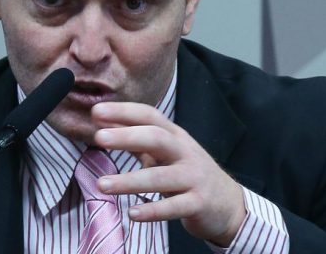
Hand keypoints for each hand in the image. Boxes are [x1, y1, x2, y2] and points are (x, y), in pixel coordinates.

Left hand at [90, 102, 246, 246]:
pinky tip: (133, 214)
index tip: (96, 112)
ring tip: (102, 185)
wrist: (228, 203)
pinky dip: (153, 211)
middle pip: (156, 138)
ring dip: (129, 181)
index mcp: (175, 136)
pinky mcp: (198, 203)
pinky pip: (173, 207)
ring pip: (160, 177)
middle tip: (99, 137)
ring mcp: (193, 178)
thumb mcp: (166, 153)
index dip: (124, 112)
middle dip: (127, 136)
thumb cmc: (189, 173)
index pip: (150, 117)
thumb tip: (104, 124)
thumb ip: (137, 140)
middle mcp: (185, 153)